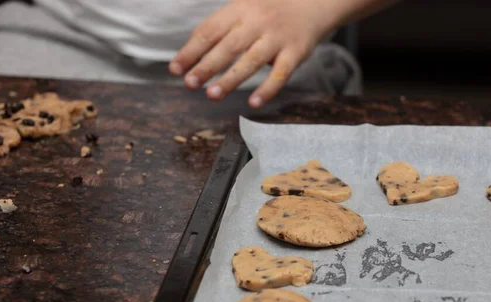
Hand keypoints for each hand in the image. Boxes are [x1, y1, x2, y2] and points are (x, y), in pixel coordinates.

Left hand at [168, 0, 347, 107]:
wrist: (315, 0)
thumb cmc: (272, 8)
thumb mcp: (245, 5)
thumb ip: (221, 26)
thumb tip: (192, 54)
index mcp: (239, 9)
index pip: (209, 31)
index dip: (191, 51)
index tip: (175, 69)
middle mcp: (257, 22)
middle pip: (227, 46)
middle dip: (206, 66)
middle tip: (189, 84)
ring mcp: (277, 38)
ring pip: (251, 61)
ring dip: (230, 79)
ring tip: (212, 95)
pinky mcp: (296, 52)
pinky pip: (280, 73)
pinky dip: (268, 89)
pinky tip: (254, 103)